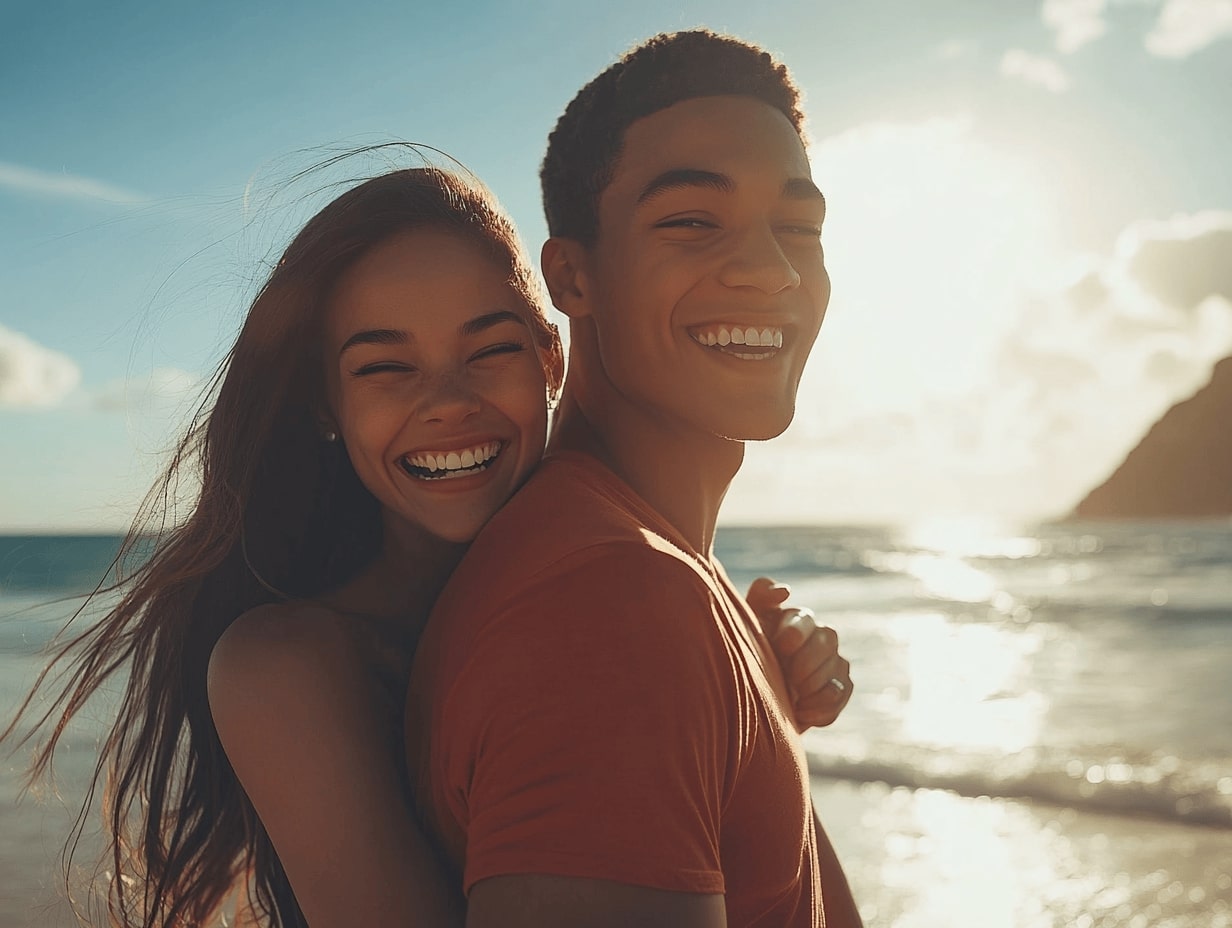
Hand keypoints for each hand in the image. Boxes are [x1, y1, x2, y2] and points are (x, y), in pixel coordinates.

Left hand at [746, 577, 851, 732]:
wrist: (756, 704)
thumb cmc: (747, 657)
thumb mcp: (744, 627)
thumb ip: (761, 599)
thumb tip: (786, 591)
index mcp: (794, 618)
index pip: (803, 617)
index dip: (794, 633)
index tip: (781, 647)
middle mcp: (819, 634)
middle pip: (827, 638)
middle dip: (805, 662)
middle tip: (786, 678)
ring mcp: (834, 659)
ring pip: (837, 665)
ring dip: (811, 685)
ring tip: (789, 697)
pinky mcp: (842, 686)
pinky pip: (840, 693)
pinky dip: (821, 707)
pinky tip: (800, 711)